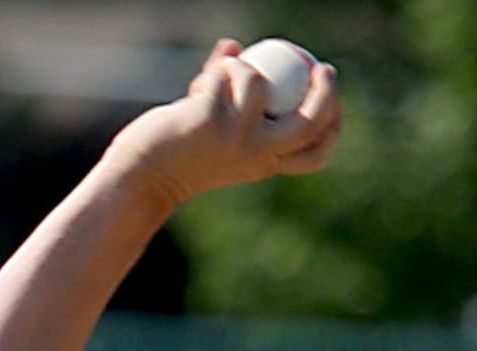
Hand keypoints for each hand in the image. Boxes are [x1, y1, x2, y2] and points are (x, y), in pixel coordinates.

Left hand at [106, 38, 340, 209]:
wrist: (144, 177)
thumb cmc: (179, 156)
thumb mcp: (217, 133)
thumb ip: (232, 97)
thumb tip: (239, 47)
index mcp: (263, 165)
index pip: (314, 154)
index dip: (333, 126)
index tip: (331, 99)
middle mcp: (256, 155)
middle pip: (310, 122)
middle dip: (325, 91)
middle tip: (321, 66)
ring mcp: (235, 138)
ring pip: (258, 81)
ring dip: (239, 68)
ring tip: (215, 81)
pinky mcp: (211, 121)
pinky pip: (226, 75)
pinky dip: (214, 72)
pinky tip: (195, 90)